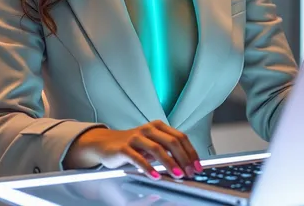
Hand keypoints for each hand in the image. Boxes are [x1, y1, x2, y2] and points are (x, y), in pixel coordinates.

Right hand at [65, 120, 202, 179]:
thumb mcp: (152, 145)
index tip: (198, 166)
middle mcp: (148, 129)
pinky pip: (138, 158)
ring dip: (170, 163)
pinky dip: (149, 168)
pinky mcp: (124, 147)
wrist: (105, 143)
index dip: (191, 152)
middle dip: (184, 158)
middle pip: (172, 141)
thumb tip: (187, 164)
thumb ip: (167, 151)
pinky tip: (156, 176)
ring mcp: (136, 137)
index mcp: (158, 126)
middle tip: (190, 172)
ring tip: (178, 175)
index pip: (180, 137)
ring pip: (157, 148)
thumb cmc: (132, 145)